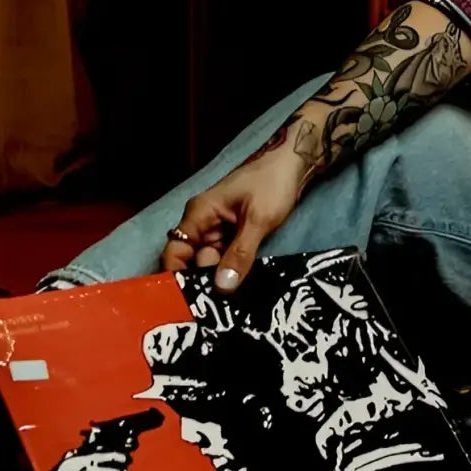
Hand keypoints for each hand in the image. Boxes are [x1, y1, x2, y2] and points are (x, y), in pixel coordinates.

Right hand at [161, 123, 312, 290]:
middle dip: (205, 281)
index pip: (174, 251)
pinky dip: (233, 269)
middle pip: (194, 261)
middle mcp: (203, 223)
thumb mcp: (258, 220)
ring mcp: (220, 228)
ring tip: (232, 302)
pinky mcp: (236, 233)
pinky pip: (228, 256)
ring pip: (212, 262)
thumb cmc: (273, 183)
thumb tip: (221, 287)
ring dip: (221, 278)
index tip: (187, 302)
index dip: (176, 276)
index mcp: (199, 214)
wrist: (296, 163)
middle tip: (220, 306)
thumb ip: (240, 253)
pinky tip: (242, 286)